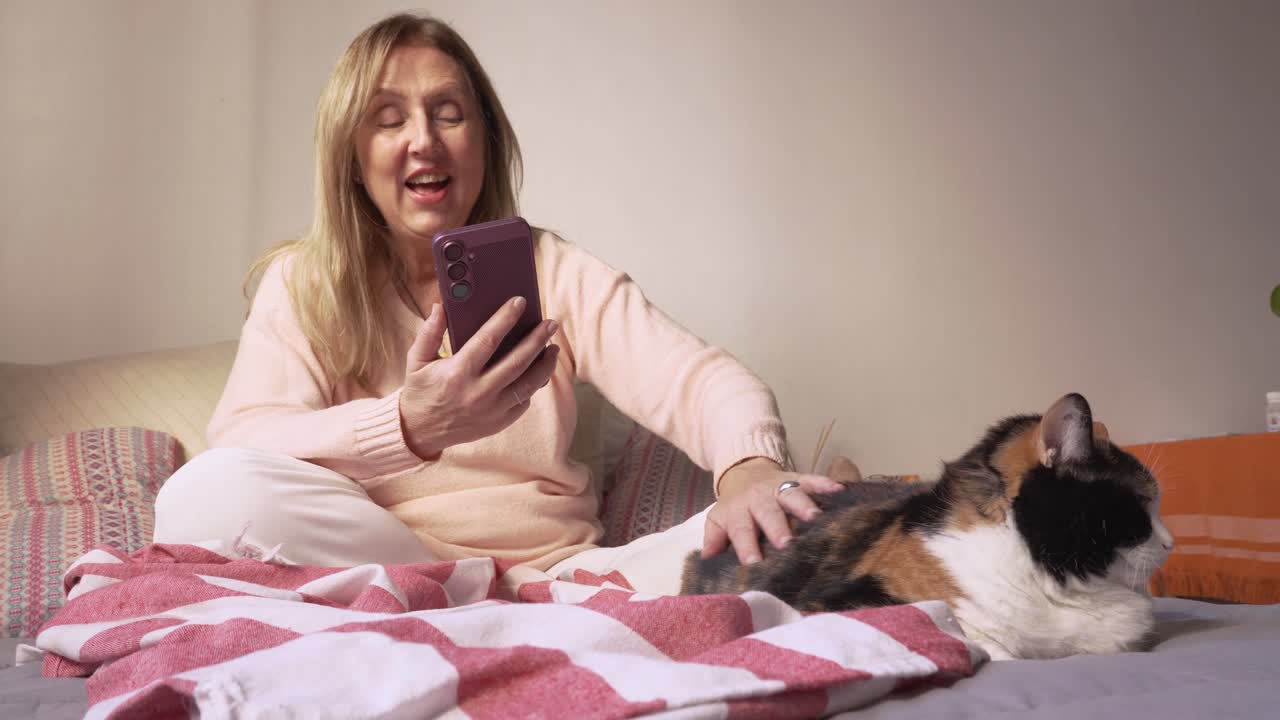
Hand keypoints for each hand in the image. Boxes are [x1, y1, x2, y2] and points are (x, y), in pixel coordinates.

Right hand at [399, 296, 559, 458]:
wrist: (420, 432)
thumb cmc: (420, 390)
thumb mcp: (417, 359)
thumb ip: (430, 332)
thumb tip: (440, 305)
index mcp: (458, 373)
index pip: (488, 339)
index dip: (506, 318)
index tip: (520, 302)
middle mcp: (478, 393)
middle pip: (518, 361)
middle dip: (538, 339)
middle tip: (551, 324)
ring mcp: (492, 410)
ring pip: (529, 383)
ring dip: (546, 364)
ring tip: (553, 348)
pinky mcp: (500, 422)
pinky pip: (524, 400)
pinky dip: (534, 384)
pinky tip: (539, 370)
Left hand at [702, 457, 843, 564]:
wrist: (744, 473)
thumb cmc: (735, 509)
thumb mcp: (718, 522)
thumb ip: (713, 541)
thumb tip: (707, 563)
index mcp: (738, 511)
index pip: (741, 530)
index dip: (746, 546)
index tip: (753, 563)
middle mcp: (759, 498)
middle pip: (768, 513)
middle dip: (777, 527)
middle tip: (786, 544)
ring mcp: (779, 486)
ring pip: (791, 494)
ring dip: (803, 505)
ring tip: (815, 519)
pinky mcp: (797, 477)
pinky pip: (811, 478)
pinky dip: (824, 483)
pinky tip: (838, 490)